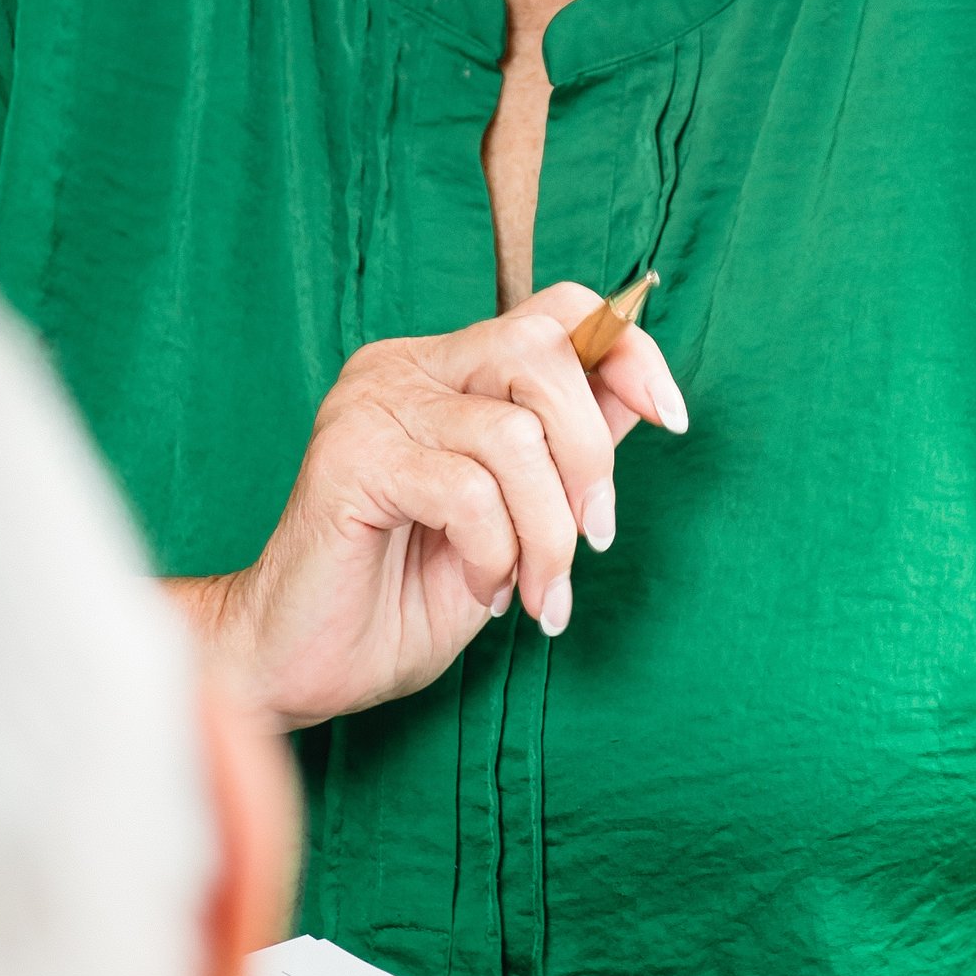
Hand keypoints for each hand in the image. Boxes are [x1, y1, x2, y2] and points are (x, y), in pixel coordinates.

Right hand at [170, 284, 686, 730]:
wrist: (303, 664)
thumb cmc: (404, 596)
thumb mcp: (518, 520)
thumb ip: (566, 451)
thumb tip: (641, 396)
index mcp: (446, 370)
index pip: (557, 311)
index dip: (629, 351)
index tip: (672, 418)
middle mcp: (406, 369)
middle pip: (542, 353)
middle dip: (591, 457)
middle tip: (591, 542)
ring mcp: (372, 406)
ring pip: (514, 436)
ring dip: (547, 532)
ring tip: (532, 592)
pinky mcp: (349, 458)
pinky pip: (467, 492)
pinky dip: (495, 553)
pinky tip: (479, 589)